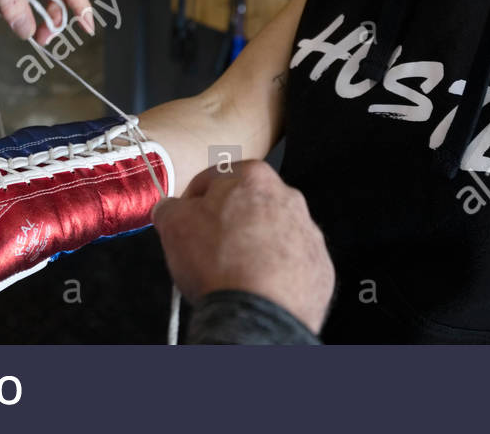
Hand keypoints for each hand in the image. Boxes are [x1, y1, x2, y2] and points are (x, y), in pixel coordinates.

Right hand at [151, 160, 334, 334]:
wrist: (258, 313)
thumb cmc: (218, 263)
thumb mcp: (173, 224)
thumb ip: (170, 207)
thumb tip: (170, 208)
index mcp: (252, 176)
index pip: (214, 178)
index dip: (194, 201)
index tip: (186, 219)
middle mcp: (287, 197)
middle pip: (247, 205)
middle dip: (228, 223)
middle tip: (208, 248)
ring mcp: (307, 232)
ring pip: (272, 233)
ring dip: (253, 246)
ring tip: (233, 272)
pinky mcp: (319, 265)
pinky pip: (291, 262)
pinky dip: (275, 271)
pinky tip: (257, 286)